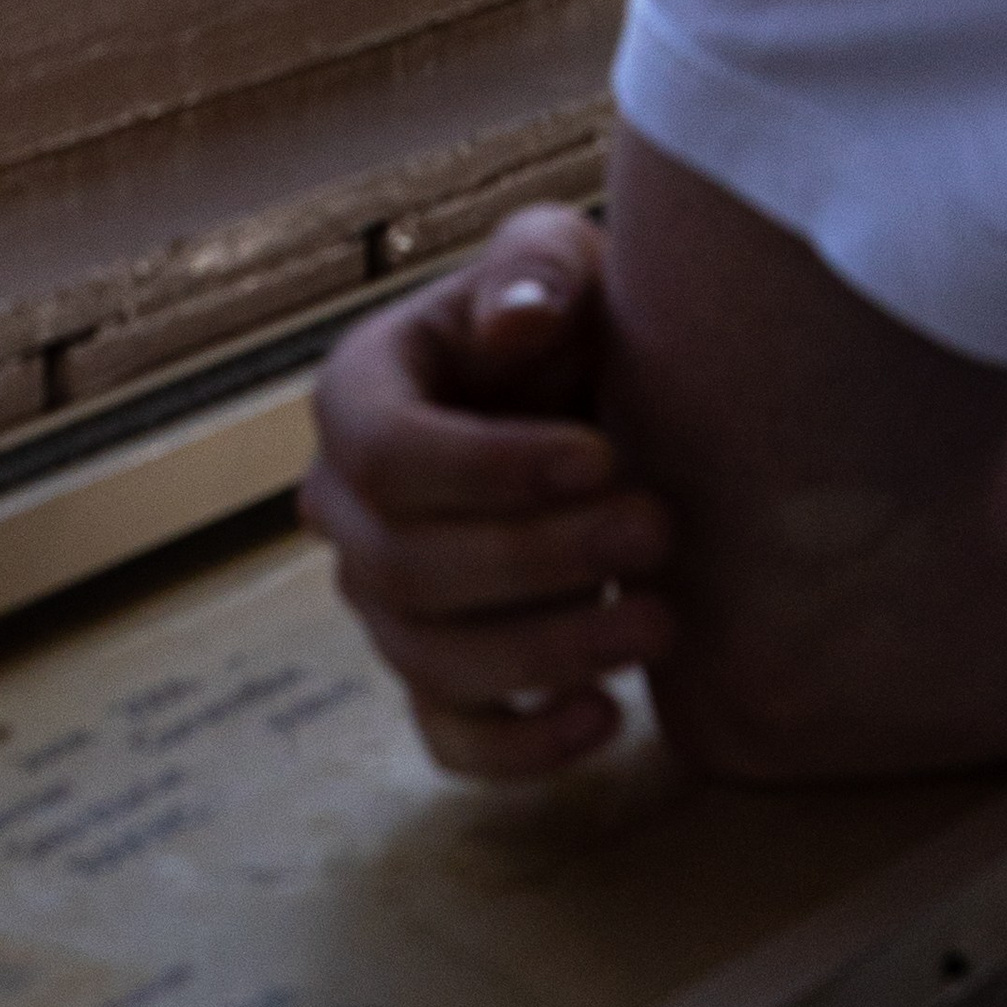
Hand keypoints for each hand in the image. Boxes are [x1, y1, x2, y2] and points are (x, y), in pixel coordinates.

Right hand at [302, 204, 675, 779]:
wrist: (603, 395)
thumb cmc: (570, 317)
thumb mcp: (559, 257)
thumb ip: (537, 265)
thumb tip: (514, 325)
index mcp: (358, 393)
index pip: (385, 452)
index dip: (489, 468)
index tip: (602, 455)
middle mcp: (345, 506)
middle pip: (403, 567)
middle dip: (538, 560)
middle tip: (659, 531)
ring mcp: (384, 601)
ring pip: (428, 660)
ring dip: (548, 651)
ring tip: (661, 622)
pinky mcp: (437, 673)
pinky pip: (451, 737)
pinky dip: (523, 749)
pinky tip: (609, 717)